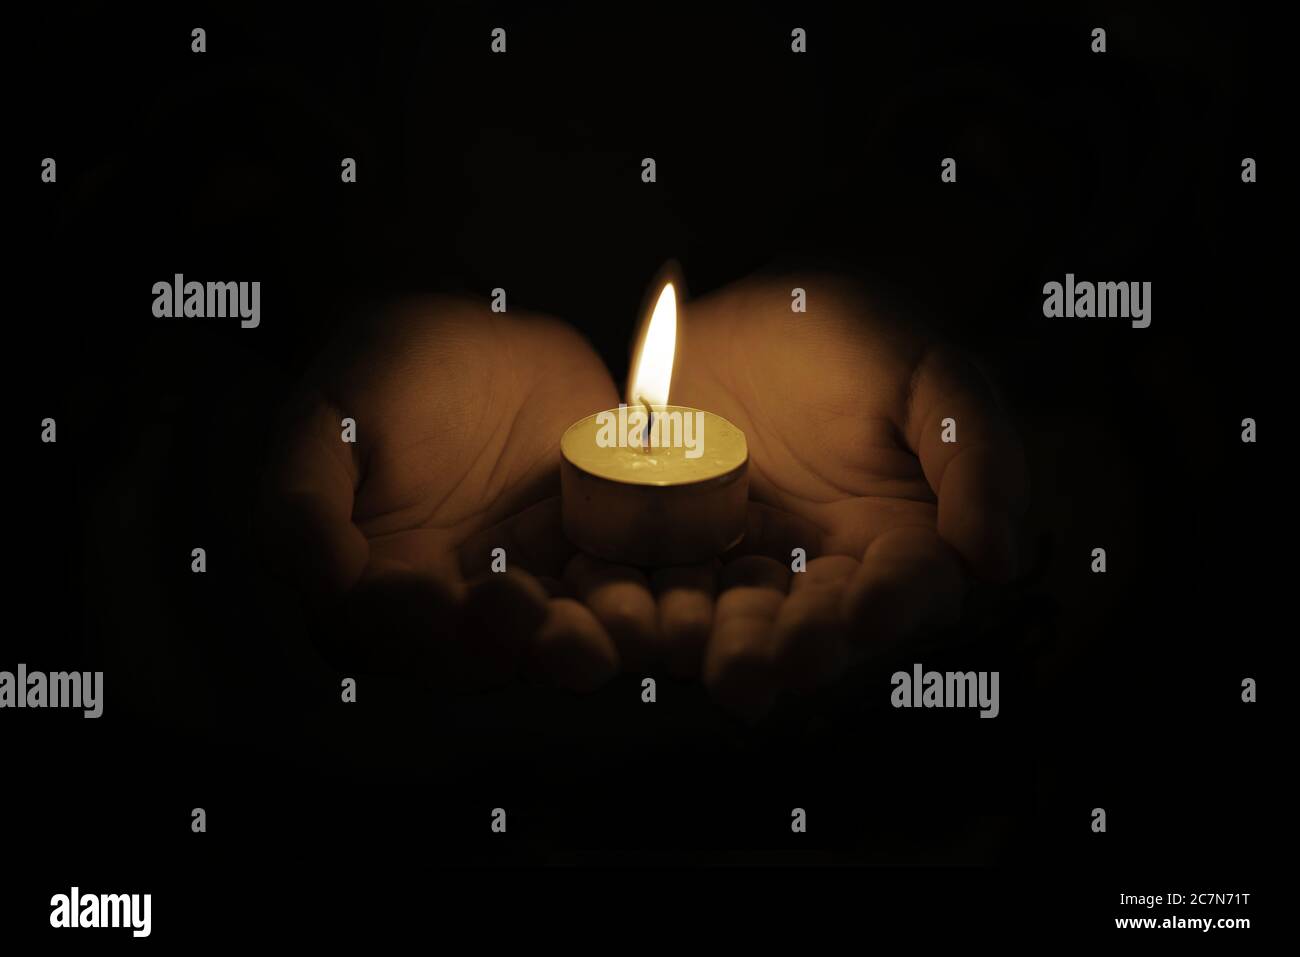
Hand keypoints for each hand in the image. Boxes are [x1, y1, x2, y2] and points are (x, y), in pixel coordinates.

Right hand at [261, 297, 626, 690]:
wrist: (465, 329)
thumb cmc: (377, 375)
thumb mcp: (323, 424)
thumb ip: (303, 504)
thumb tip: (322, 582)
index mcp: (381, 591)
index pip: (392, 637)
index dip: (414, 629)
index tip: (435, 599)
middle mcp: (460, 605)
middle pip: (491, 653)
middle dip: (520, 645)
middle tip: (542, 618)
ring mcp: (535, 581)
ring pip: (565, 634)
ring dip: (594, 637)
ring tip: (617, 621)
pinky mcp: (595, 551)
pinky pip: (626, 585)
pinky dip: (649, 595)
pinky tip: (671, 590)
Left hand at [582, 275, 1027, 717]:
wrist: (751, 309)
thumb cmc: (860, 340)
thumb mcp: (932, 376)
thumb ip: (974, 456)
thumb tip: (997, 559)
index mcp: (899, 541)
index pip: (905, 587)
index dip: (889, 605)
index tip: (867, 616)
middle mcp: (824, 571)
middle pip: (814, 624)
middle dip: (792, 649)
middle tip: (768, 669)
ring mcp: (747, 564)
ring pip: (736, 618)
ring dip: (719, 644)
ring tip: (701, 659)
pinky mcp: (679, 548)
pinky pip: (663, 582)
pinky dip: (648, 602)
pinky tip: (629, 616)